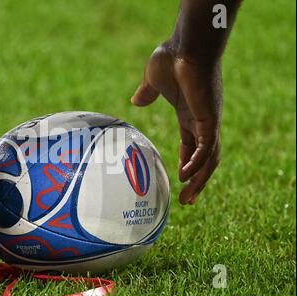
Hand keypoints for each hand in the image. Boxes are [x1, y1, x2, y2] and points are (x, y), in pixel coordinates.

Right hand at [131, 43, 221, 204]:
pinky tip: (186, 176)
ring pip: (209, 158)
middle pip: (205, 159)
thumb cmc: (170, 58)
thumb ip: (147, 93)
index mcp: (191, 116)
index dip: (188, 163)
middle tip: (186, 200)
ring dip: (199, 180)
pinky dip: (197, 163)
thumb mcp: (153, 81)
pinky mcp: (209, 118)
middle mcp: (203, 122)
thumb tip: (136, 101)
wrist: (185, 45)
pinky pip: (206, 148)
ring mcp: (209, 121)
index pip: (192, 146)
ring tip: (187, 198)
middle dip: (196, 181)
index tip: (179, 179)